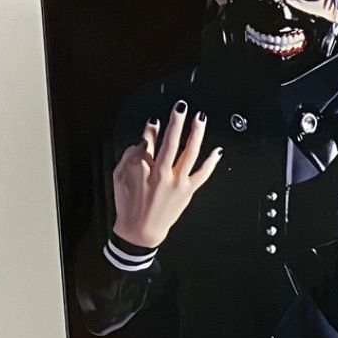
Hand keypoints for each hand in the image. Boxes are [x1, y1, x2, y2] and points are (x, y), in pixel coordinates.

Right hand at [112, 102, 222, 248]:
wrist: (141, 230)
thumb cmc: (128, 203)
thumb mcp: (120, 176)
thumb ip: (131, 156)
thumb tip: (143, 140)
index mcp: (143, 167)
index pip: (149, 140)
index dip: (152, 129)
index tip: (155, 120)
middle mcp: (162, 173)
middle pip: (171, 141)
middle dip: (176, 122)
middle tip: (181, 107)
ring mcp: (177, 182)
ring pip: (189, 153)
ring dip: (195, 134)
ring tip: (200, 118)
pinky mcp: (188, 191)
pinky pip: (202, 174)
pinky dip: (210, 162)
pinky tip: (217, 151)